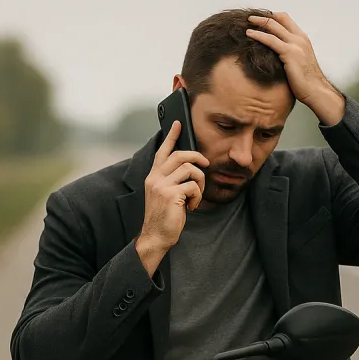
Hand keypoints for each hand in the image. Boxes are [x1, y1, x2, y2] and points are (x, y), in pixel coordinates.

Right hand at [135, 121, 208, 274]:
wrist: (156, 236)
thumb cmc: (163, 217)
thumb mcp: (165, 195)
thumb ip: (172, 181)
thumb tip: (191, 169)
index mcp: (153, 176)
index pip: (162, 151)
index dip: (171, 136)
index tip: (178, 123)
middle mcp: (155, 178)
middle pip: (180, 155)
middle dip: (197, 158)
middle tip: (205, 166)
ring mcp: (162, 185)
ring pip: (190, 169)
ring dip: (200, 182)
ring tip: (196, 196)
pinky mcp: (171, 194)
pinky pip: (193, 186)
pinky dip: (198, 197)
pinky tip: (192, 207)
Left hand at [245, 12, 345, 125]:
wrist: (315, 90)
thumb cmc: (306, 81)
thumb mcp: (299, 61)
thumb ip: (289, 53)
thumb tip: (275, 54)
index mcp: (302, 38)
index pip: (286, 19)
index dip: (272, 16)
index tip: (260, 17)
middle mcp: (299, 38)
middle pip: (279, 19)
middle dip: (263, 16)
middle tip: (250, 16)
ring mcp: (295, 44)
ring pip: (274, 26)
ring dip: (259, 22)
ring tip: (247, 22)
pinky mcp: (289, 53)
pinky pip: (270, 40)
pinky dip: (258, 35)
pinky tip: (249, 34)